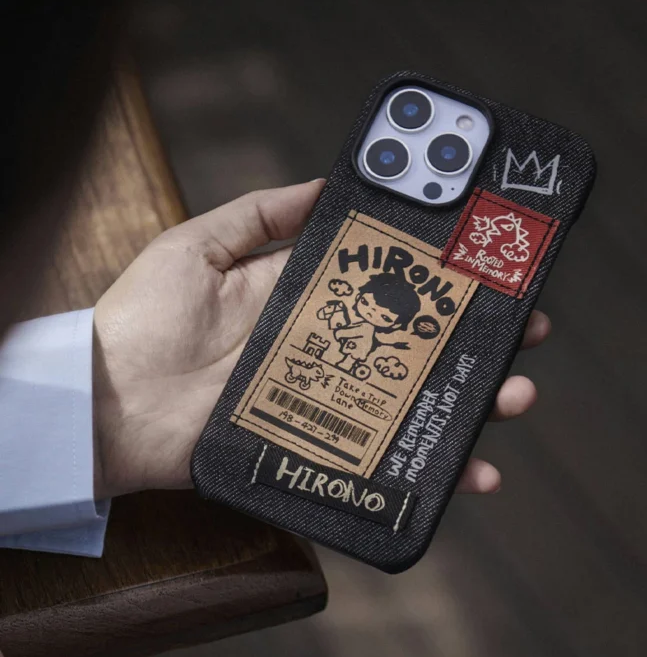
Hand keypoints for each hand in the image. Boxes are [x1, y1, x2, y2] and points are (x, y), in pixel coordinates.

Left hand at [93, 180, 550, 498]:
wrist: (108, 408)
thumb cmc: (144, 321)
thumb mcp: (198, 247)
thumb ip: (259, 216)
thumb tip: (323, 183)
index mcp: (311, 300)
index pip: (391, 283)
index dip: (439, 274)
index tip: (487, 261)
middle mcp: (332, 350)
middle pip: (421, 344)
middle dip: (479, 335)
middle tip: (528, 326)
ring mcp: (332, 401)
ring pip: (420, 401)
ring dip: (476, 400)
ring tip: (517, 394)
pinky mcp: (322, 447)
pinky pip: (391, 461)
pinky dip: (437, 473)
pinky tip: (476, 473)